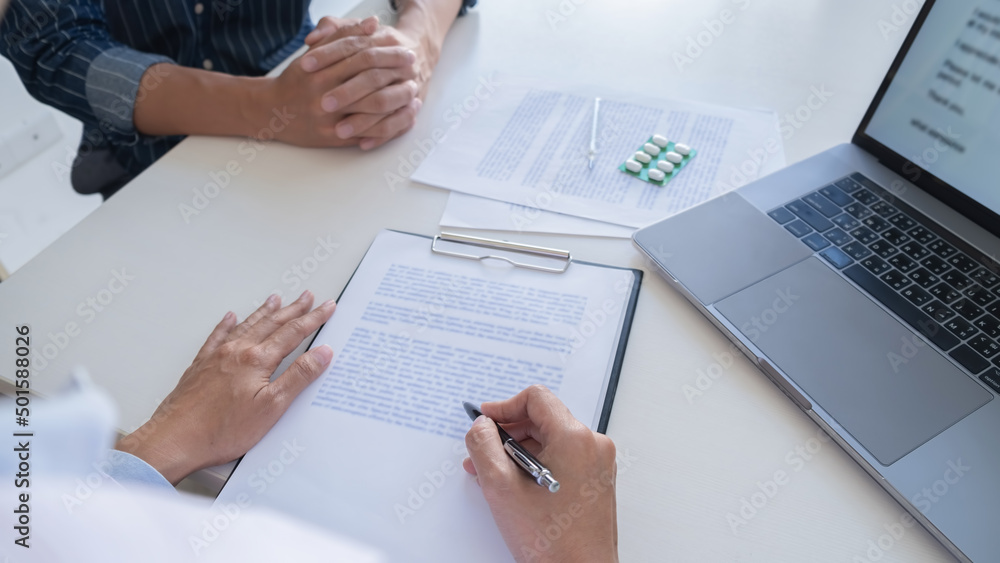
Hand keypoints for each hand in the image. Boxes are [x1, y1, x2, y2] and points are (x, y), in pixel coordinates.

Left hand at [116, 291, 336, 484]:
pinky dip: (227, 325)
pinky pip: (217, 336)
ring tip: (275, 300)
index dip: (313, 319)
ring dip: (264, 312)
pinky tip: (230, 318)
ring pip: (246, 326)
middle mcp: (236, 351)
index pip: (293, 333)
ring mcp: (216, 356)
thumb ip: (298, 377)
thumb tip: (321, 354)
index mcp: (256, 360)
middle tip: (307, 296)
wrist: (175, 439)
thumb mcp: (271, 407)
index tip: (326, 308)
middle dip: (293, 309)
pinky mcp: (200, 366)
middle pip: (271, 324)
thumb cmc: (220, 430)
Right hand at [251, 16, 417, 147]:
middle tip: (415, 67)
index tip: (405, 49)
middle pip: (367, 83)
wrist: (272, 112)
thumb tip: (373, 23)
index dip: (385, 53)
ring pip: (370, 110)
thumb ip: (342, 37)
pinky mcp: (334, 139)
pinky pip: (367, 133)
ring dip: (396, 101)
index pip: (358, 58)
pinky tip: (403, 116)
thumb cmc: (296, 80)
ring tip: (414, 90)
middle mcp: (322, 97)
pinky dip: (387, 125)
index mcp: (317, 73)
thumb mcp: (314, 53)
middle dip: (394, 74)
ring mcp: (329, 121)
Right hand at [464, 386, 619, 562]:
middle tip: (483, 451)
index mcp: (575, 439)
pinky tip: (516, 486)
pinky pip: (562, 458)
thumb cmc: (553, 541)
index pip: (536, 398)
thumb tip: (481, 426)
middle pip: (543, 419)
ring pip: (551, 441)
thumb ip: (484, 446)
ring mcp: (597, 464)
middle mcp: (593, 446)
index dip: (504, 406)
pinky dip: (536, 465)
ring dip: (519, 451)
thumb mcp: (501, 487)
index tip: (485, 420)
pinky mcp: (596, 481)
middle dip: (508, 433)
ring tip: (494, 475)